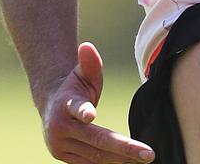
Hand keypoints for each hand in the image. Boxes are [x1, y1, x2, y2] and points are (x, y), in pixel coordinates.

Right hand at [41, 42, 155, 163]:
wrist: (51, 105)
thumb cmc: (74, 87)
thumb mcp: (82, 73)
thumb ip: (89, 63)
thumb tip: (87, 46)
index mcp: (64, 104)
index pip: (76, 107)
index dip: (84, 111)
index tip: (91, 114)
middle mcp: (60, 129)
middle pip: (96, 140)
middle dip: (124, 148)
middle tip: (148, 154)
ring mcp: (60, 147)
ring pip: (95, 156)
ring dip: (121, 159)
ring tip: (144, 158)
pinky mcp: (65, 158)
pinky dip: (111, 163)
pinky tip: (129, 162)